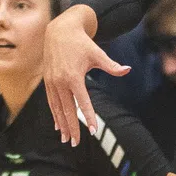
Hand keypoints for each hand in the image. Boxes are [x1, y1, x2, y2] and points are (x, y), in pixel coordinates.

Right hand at [38, 4, 124, 146]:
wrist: (59, 31)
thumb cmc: (81, 43)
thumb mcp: (98, 53)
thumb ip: (112, 66)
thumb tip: (127, 69)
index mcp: (73, 76)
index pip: (82, 102)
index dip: (89, 117)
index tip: (93, 130)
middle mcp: (60, 82)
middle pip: (67, 110)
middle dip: (72, 128)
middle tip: (75, 144)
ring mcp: (52, 82)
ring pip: (57, 109)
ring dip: (62, 125)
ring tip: (66, 139)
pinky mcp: (48, 81)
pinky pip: (51, 102)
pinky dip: (55, 115)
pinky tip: (58, 126)